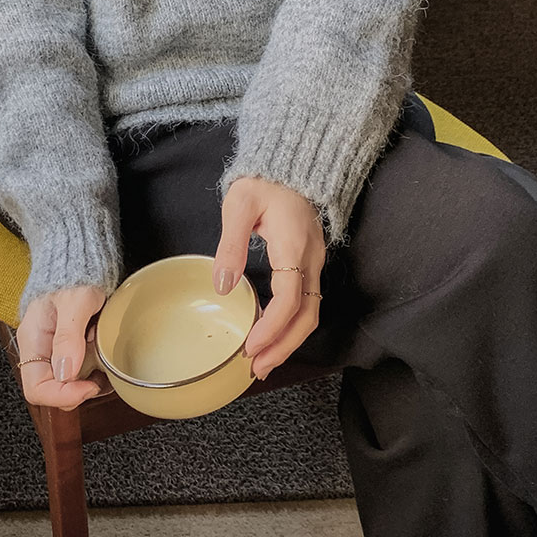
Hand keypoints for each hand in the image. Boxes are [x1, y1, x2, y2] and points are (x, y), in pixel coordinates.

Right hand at [14, 284, 114, 409]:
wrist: (79, 255)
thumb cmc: (74, 272)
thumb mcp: (74, 300)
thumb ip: (68, 335)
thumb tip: (66, 373)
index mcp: (33, 341)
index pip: (36, 389)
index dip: (63, 395)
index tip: (89, 386)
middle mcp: (42, 350)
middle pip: (53, 390)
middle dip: (79, 389)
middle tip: (102, 377)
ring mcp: (57, 349)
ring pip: (69, 383)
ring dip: (90, 380)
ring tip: (106, 364)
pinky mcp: (72, 346)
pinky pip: (81, 369)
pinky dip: (96, 369)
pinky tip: (106, 357)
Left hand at [213, 177, 325, 381]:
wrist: (290, 167)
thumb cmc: (264, 182)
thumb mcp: (239, 204)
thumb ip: (231, 244)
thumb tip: (222, 285)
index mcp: (294, 246)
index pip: (290, 299)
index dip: (271, 327)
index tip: (250, 346)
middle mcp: (311, 260)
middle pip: (307, 316)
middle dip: (283, 347)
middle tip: (256, 368)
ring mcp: (314, 263)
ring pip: (310, 313)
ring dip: (288, 342)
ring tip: (262, 362)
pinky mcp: (310, 265)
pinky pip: (306, 303)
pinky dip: (290, 327)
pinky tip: (270, 336)